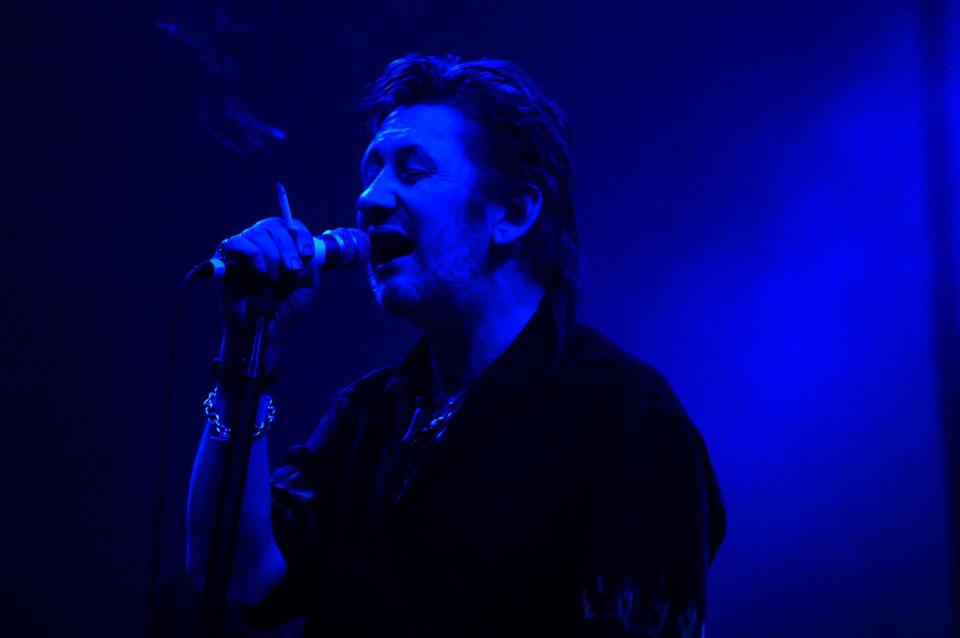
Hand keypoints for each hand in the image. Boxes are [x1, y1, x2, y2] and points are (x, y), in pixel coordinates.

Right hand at [215, 216, 316, 373]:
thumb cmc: (285, 311)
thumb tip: (303, 251)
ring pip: (257, 232)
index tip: (307, 254)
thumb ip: (310, 265)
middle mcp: (263, 245)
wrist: (263, 333)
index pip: (291, 226)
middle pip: (274, 225)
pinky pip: (237, 243)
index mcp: (284, 248)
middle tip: (293, 269)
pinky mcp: (224, 260)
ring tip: (275, 278)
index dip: (301, 235)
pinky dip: (253, 254)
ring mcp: (243, 251)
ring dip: (272, 253)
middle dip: (288, 247)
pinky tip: (262, 272)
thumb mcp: (307, 287)